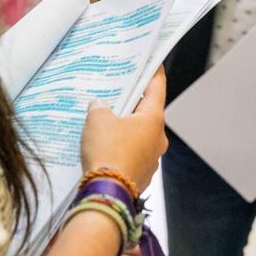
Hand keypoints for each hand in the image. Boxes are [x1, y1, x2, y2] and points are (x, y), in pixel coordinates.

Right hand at [81, 67, 167, 190]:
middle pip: (147, 112)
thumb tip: (99, 107)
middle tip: (119, 91)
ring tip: (105, 120)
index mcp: (154, 119)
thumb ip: (99, 107)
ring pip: (139, 135)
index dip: (153, 72)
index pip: (157, 88)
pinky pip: (132, 153)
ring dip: (125, 127)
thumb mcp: (97, 119)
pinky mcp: (141, 173)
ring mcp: (152, 158)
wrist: (107, 193)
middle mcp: (158, 138)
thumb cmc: (107, 153)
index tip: (153, 61)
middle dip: (132, 102)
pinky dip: (121, 147)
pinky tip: (105, 145)